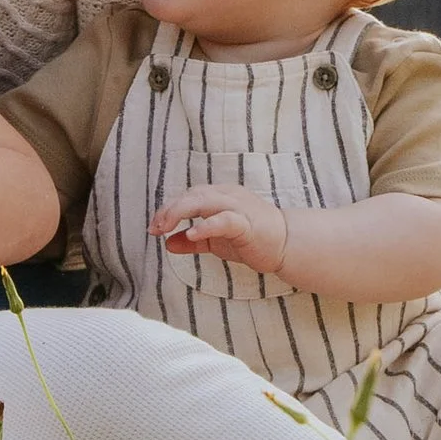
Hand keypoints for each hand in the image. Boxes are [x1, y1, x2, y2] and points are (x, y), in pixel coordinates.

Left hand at [150, 184, 288, 275]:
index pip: (187, 196)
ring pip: (203, 201)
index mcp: (219, 196)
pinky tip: (191, 234)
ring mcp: (237, 207)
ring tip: (165, 227)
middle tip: (155, 228)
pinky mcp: (247, 223)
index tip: (153, 228)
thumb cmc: (252, 239)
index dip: (168, 210)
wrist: (287, 244)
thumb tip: (168, 244)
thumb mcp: (216, 240)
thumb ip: (193, 241)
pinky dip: (206, 225)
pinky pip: (224, 220)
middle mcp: (226, 196)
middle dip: (169, 210)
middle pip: (191, 195)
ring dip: (180, 212)